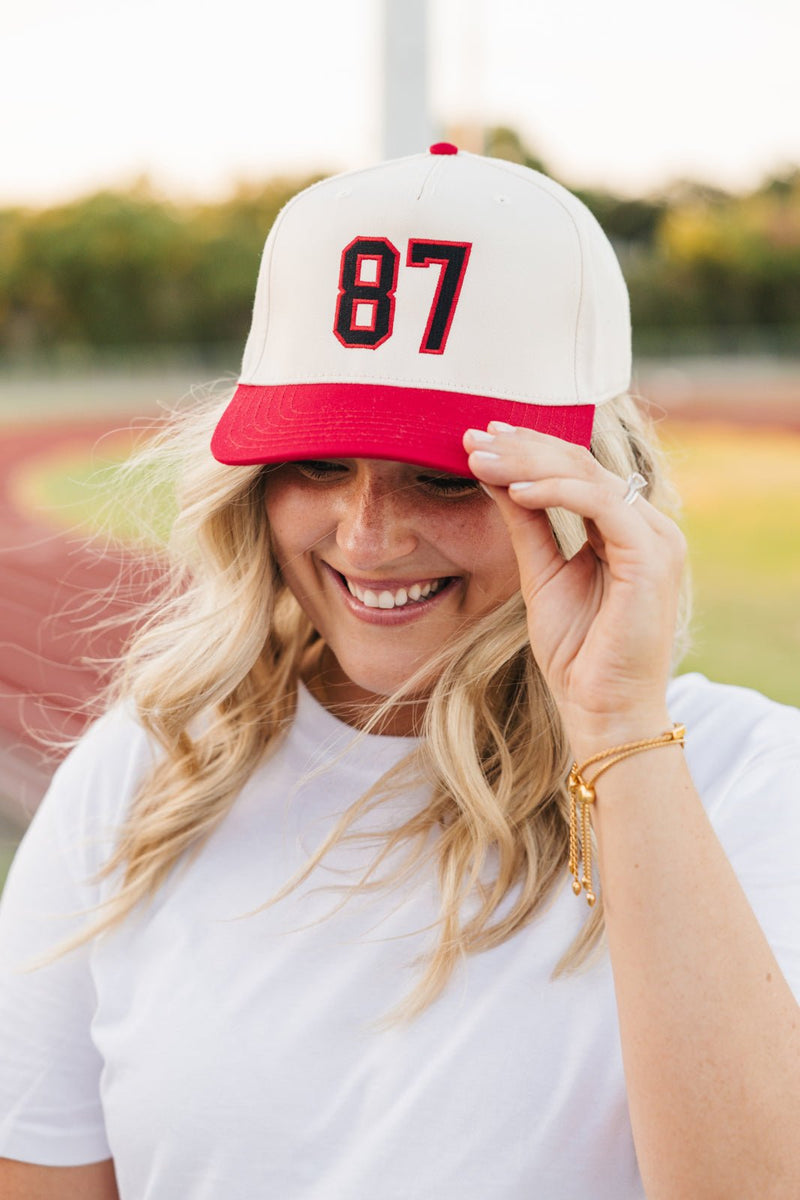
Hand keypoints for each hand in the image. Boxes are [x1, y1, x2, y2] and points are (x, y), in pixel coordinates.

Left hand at [463, 422, 685, 754]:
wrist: (602, 710)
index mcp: (628, 529)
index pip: (578, 470)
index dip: (529, 449)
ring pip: (589, 475)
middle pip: (582, 464)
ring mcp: (656, 539)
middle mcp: (648, 526)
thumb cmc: (578, 653)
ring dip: (529, 462)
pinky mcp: (651, 556)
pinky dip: (554, 492)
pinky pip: (600, 504)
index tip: (480, 439)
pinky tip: (514, 490)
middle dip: (522, 446)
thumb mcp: (541, 573)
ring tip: (481, 459)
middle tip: (473, 435)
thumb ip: (526, 522)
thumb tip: (494, 475)